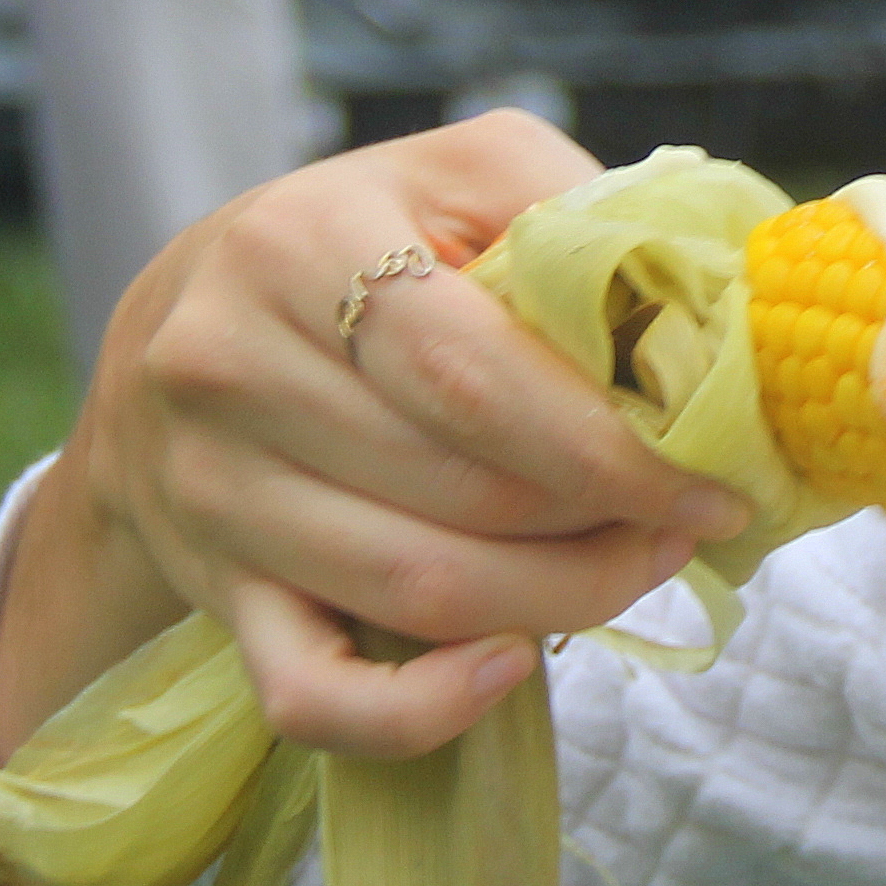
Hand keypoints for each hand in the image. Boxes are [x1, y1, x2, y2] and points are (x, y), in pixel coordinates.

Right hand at [0, 112, 754, 760]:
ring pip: (414, 590)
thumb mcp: (462, 177)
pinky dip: (420, 708)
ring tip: (631, 566)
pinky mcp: (214, 589)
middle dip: (604, 525)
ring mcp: (211, 489)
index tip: (711, 485)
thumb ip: (582, 218)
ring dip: (556, 601)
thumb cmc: (360, 246)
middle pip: (461, 492)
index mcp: (301, 245)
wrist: (167, 329)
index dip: (611, 449)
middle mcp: (230, 366)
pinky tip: (505, 666)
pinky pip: (310, 694)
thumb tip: (717, 314)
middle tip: (682, 522)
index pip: (476, 377)